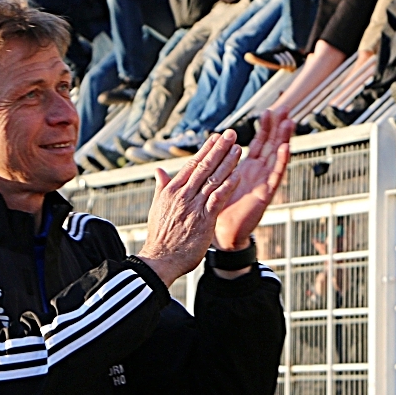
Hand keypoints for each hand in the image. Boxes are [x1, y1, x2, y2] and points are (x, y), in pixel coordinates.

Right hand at [137, 131, 243, 285]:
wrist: (160, 260)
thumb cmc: (160, 237)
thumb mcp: (157, 208)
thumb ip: (161, 187)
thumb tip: (159, 171)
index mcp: (171, 191)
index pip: (191, 165)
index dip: (205, 150)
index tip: (215, 137)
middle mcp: (182, 195)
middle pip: (203, 167)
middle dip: (218, 149)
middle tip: (230, 134)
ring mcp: (193, 206)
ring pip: (212, 179)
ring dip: (227, 162)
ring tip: (238, 148)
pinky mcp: (204, 220)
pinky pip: (218, 199)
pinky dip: (228, 185)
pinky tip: (238, 174)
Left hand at [212, 113, 293, 254]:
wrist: (223, 232)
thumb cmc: (220, 207)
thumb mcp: (217, 178)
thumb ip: (217, 161)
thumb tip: (212, 144)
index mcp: (248, 168)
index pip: (259, 143)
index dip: (264, 128)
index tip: (268, 110)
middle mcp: (259, 173)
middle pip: (271, 146)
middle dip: (277, 127)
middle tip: (284, 109)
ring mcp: (263, 183)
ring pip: (276, 157)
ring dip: (283, 139)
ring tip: (289, 122)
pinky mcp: (264, 194)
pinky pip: (275, 176)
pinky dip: (281, 162)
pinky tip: (286, 148)